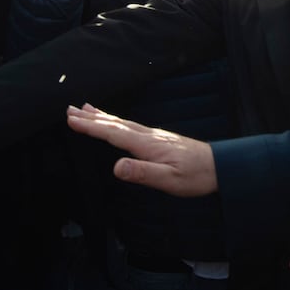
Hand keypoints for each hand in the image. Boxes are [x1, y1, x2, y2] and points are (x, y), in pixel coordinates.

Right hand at [65, 104, 216, 195]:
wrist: (220, 166)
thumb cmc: (195, 176)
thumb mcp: (168, 180)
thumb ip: (142, 173)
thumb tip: (116, 167)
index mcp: (146, 144)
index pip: (113, 133)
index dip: (91, 126)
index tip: (70, 120)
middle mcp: (148, 135)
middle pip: (114, 123)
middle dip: (91, 117)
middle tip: (69, 109)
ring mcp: (154, 135)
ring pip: (122, 122)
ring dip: (102, 116)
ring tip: (86, 108)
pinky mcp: (159, 139)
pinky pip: (130, 126)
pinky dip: (116, 121)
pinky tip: (116, 122)